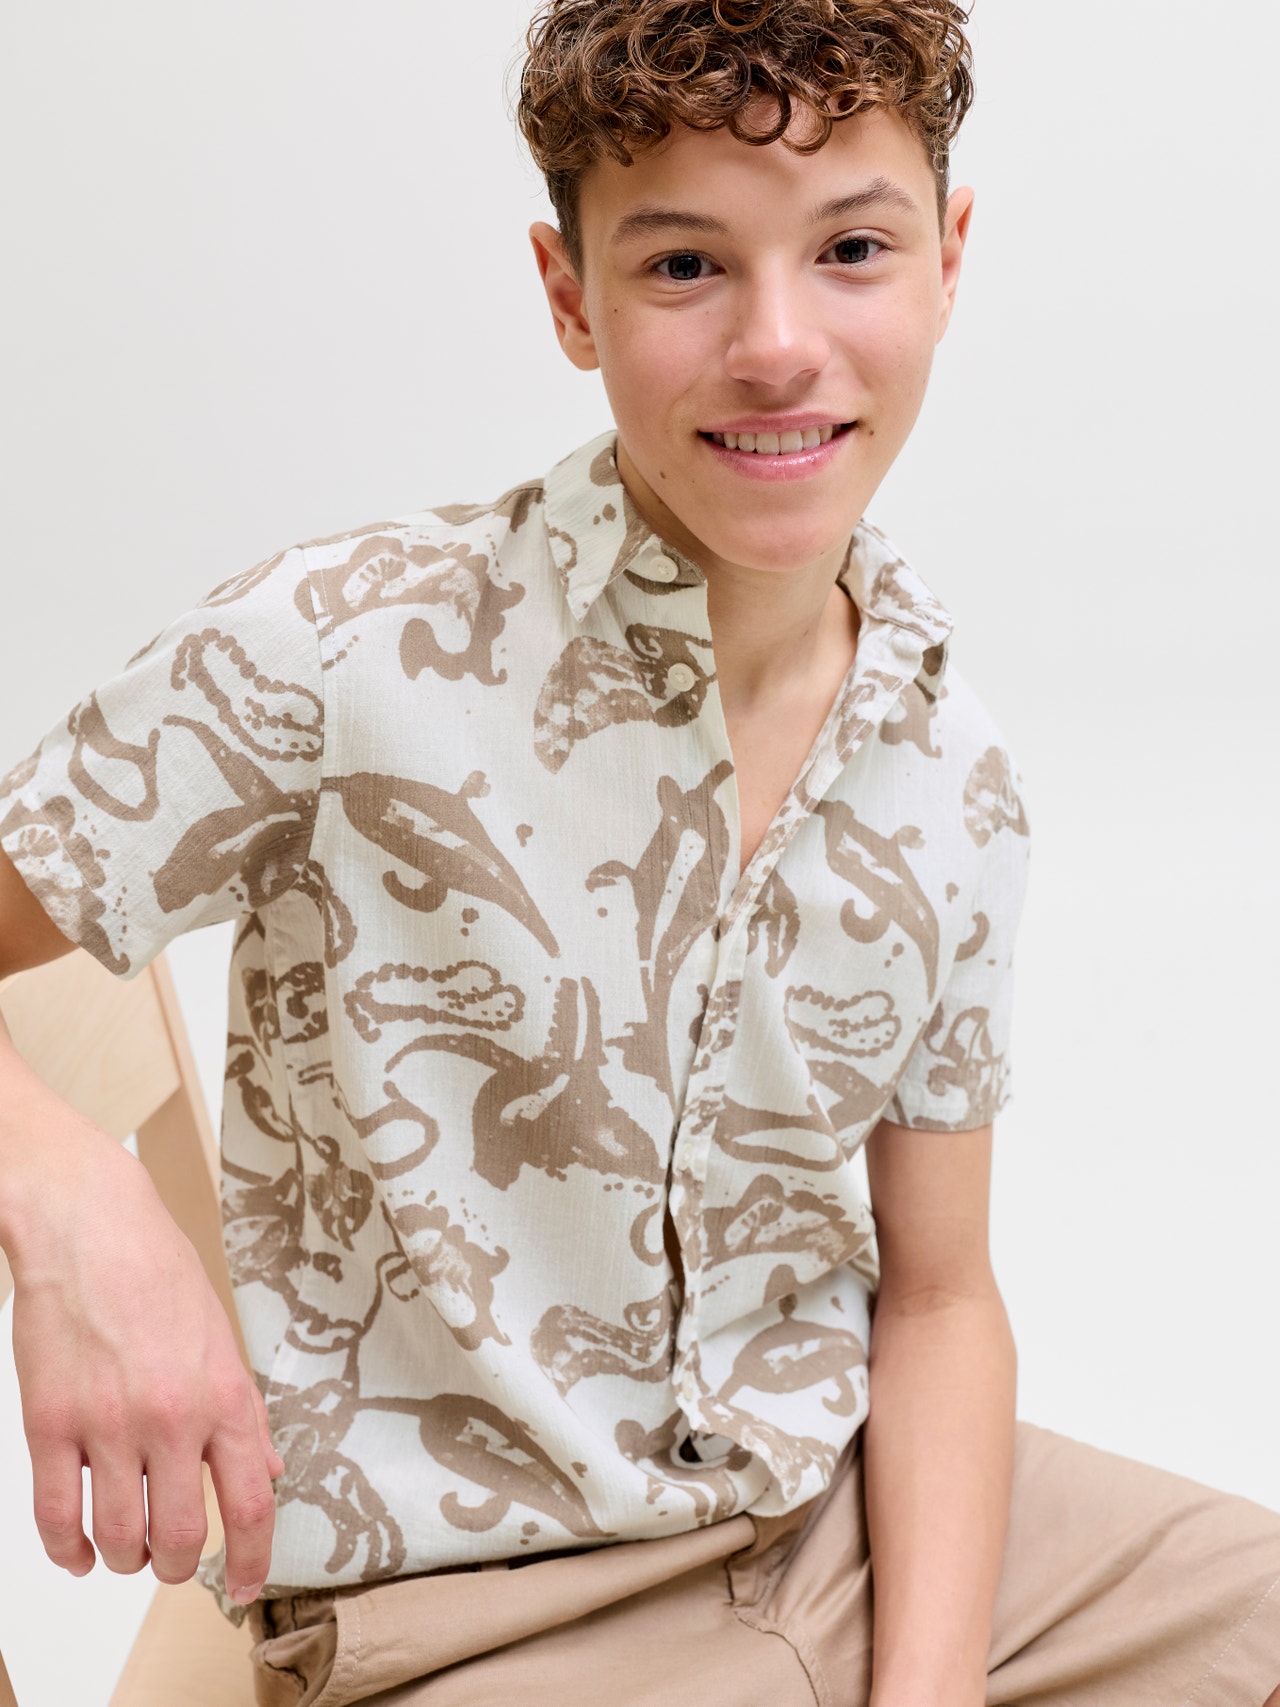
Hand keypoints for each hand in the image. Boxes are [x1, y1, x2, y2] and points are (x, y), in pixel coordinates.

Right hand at [5, 1113, 283, 1602]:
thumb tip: (269, 1470)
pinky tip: (79, 1552)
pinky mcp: (49, 1424)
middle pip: (181, 1538)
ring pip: (119, 1538)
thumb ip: (246, 1411)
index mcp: (223, 1396)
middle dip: (178, 1567)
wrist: (89, 1227)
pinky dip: (68, 1552)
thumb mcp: (222, 1338)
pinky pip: (56, 1518)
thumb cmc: (158, 1274)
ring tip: (128, 1548)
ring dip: (126, 1560)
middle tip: (172, 1563)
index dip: (253, 1560)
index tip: (246, 1586)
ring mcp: (106, 1425)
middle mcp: (170, 1418)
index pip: (252, 1503)